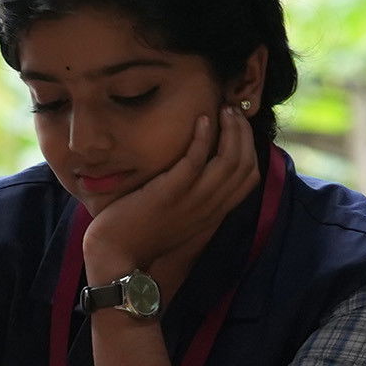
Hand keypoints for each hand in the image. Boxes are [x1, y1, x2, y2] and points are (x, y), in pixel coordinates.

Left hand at [82, 100, 260, 291]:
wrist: (116, 256)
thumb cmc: (141, 234)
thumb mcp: (177, 217)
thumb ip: (192, 198)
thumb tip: (196, 173)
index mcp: (213, 213)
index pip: (249, 178)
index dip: (249, 147)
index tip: (238, 127)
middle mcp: (209, 207)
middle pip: (245, 164)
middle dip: (243, 132)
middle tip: (231, 111)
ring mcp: (192, 201)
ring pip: (229, 161)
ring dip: (231, 130)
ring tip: (222, 109)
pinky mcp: (170, 193)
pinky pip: (195, 160)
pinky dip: (203, 137)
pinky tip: (201, 119)